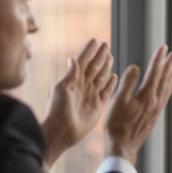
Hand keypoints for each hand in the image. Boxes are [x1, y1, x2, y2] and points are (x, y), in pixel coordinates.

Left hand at [42, 39, 117, 166]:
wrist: (61, 131)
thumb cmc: (57, 110)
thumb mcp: (60, 89)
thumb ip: (70, 74)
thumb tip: (72, 59)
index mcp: (72, 80)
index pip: (83, 61)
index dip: (89, 50)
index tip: (95, 40)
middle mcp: (83, 86)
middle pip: (94, 66)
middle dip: (100, 55)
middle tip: (106, 44)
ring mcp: (91, 95)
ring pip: (101, 76)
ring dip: (106, 66)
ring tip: (110, 56)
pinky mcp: (98, 105)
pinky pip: (107, 91)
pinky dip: (111, 83)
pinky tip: (115, 76)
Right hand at [104, 44, 171, 164]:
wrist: (123, 147)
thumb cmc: (116, 124)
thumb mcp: (118, 101)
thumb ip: (127, 83)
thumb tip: (135, 66)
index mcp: (146, 95)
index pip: (154, 72)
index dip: (158, 59)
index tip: (163, 47)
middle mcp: (155, 101)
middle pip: (164, 78)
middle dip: (169, 64)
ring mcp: (156, 109)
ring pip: (166, 87)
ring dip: (171, 75)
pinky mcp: (154, 116)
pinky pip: (164, 98)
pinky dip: (168, 89)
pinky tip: (170, 87)